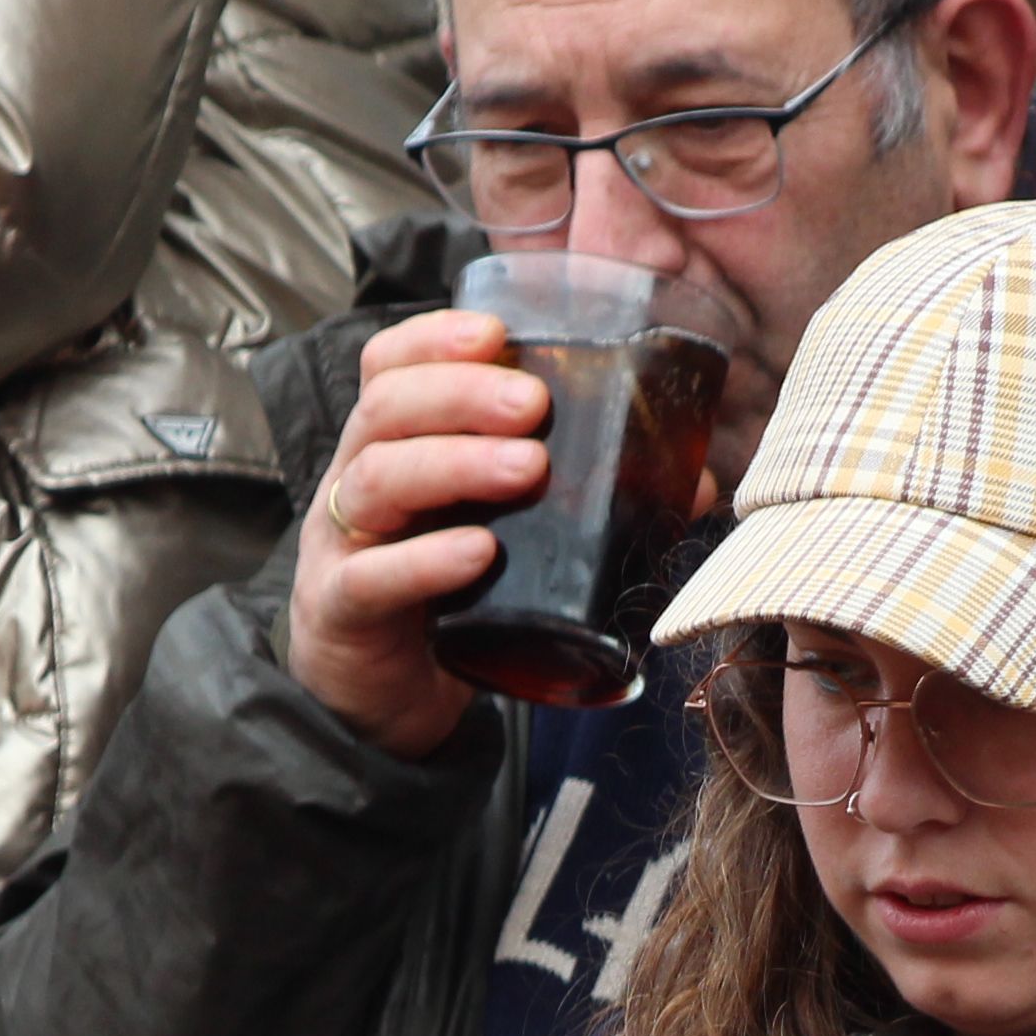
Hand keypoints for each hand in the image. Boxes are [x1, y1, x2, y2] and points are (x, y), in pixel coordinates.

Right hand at [285, 310, 549, 759]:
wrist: (382, 703)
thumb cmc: (446, 600)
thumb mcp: (508, 536)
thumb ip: (583, 499)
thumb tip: (694, 480)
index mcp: (394, 446)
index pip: (392, 367)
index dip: (434, 339)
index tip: (498, 333)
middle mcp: (358, 481)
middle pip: (387, 409)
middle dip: (462, 394)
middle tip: (535, 405)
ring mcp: (342, 545)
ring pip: (378, 479)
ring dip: (455, 463)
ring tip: (528, 468)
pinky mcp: (342, 611)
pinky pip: (372, 577)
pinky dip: (425, 560)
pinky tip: (477, 552)